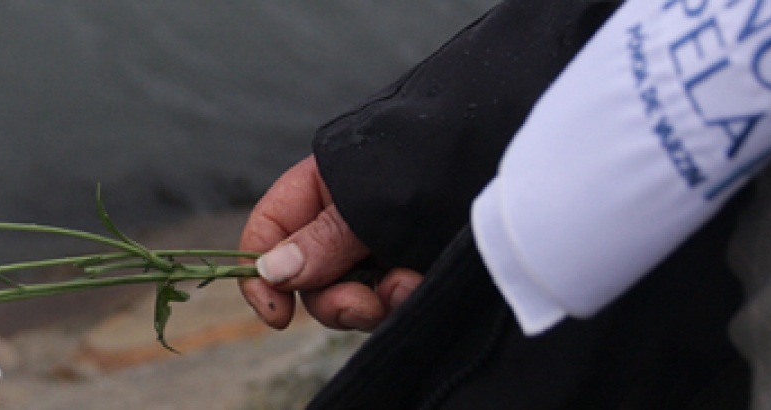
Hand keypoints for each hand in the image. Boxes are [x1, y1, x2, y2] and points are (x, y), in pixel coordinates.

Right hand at [238, 156, 422, 330]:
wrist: (508, 148)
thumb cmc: (436, 153)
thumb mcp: (369, 197)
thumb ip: (321, 239)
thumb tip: (271, 271)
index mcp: (321, 186)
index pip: (270, 232)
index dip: (262, 273)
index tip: (276, 313)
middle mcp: (347, 218)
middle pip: (311, 279)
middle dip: (334, 298)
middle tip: (363, 303)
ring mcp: (382, 244)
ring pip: (354, 297)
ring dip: (374, 302)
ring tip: (407, 284)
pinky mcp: (415, 264)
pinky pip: (392, 301)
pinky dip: (401, 300)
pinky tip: (420, 284)